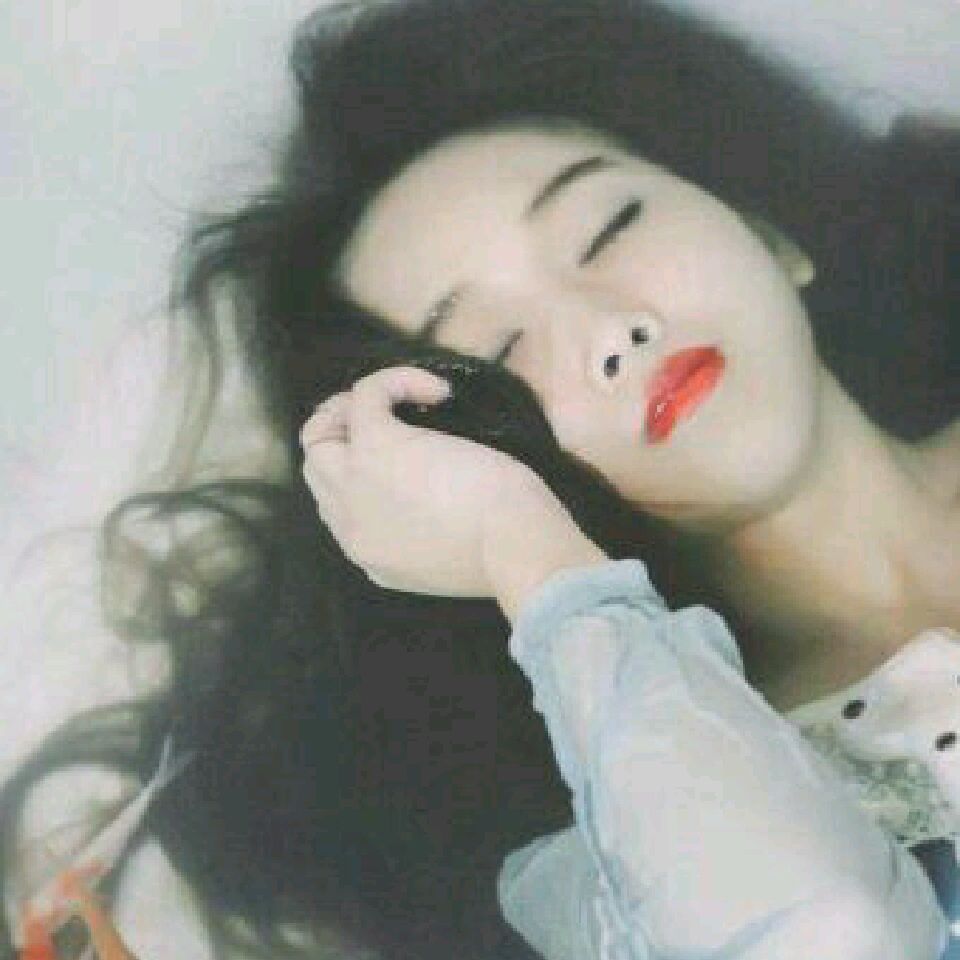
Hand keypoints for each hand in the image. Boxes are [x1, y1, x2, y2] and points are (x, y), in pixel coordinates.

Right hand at [301, 366, 557, 597]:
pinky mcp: (378, 446)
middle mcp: (350, 527)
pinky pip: (365, 395)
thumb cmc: (507, 550)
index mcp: (371, 558)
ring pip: (319, 436)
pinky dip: (395, 382)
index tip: (402, 460)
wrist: (517, 547)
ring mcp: (357, 484)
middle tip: (392, 420)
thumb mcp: (450, 554)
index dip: (360, 476)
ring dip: (353, 410)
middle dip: (343, 439)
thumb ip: (421, 536)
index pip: (338, 509)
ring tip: (403, 400)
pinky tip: (437, 390)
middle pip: (318, 470)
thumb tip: (426, 497)